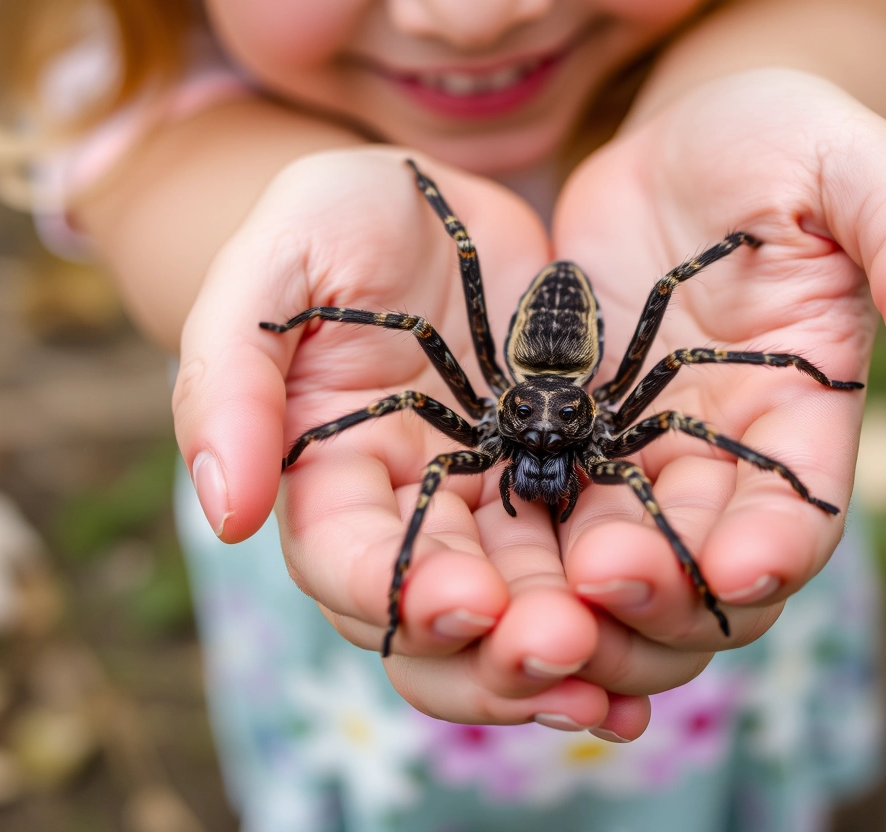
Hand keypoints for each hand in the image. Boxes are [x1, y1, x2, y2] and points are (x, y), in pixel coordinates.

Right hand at [172, 148, 672, 736]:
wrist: (448, 203)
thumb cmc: (347, 218)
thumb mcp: (279, 259)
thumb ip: (230, 375)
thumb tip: (225, 512)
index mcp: (326, 474)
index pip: (344, 563)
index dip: (395, 594)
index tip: (463, 599)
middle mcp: (406, 515)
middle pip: (437, 623)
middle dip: (495, 651)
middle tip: (562, 646)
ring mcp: (488, 510)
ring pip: (519, 617)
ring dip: (567, 657)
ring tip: (620, 671)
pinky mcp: (563, 491)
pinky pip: (588, 572)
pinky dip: (623, 617)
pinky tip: (659, 648)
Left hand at [549, 68, 885, 693]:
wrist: (675, 141)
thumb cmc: (779, 142)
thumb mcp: (855, 170)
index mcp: (807, 413)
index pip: (803, 517)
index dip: (774, 551)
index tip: (733, 571)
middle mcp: (726, 450)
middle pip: (705, 566)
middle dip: (662, 593)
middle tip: (603, 585)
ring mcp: (645, 447)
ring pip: (622, 555)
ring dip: (585, 588)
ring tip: (542, 592)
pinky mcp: (574, 431)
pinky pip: (552, 502)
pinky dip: (529, 540)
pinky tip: (493, 551)